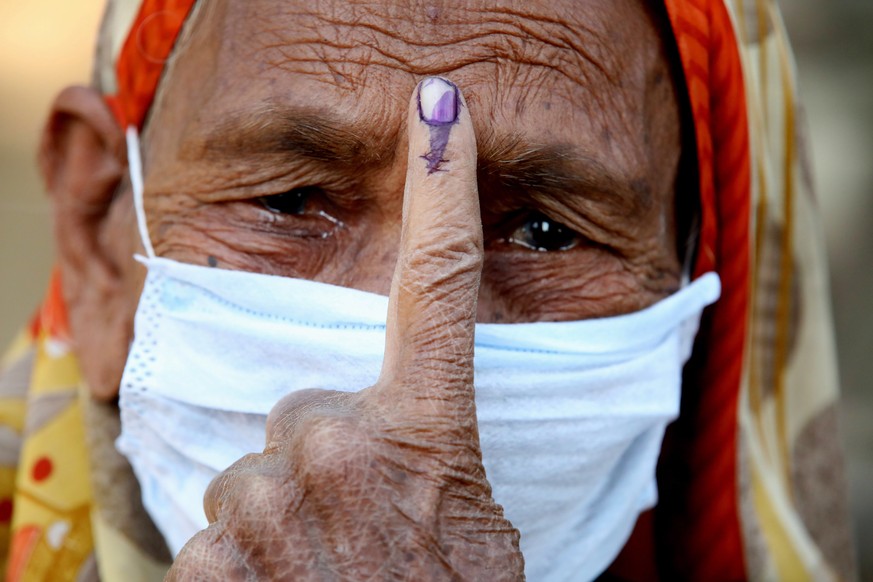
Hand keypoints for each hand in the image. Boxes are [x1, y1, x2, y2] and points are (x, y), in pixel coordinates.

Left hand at [165, 78, 524, 580]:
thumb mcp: (477, 531)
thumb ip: (436, 467)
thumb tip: (399, 438)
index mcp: (425, 436)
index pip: (440, 290)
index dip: (442, 192)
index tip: (440, 115)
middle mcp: (344, 450)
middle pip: (303, 411)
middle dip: (320, 459)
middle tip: (354, 527)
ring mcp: (270, 505)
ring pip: (251, 475)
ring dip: (277, 519)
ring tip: (322, 572)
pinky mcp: (210, 559)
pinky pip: (212, 536)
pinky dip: (238, 568)